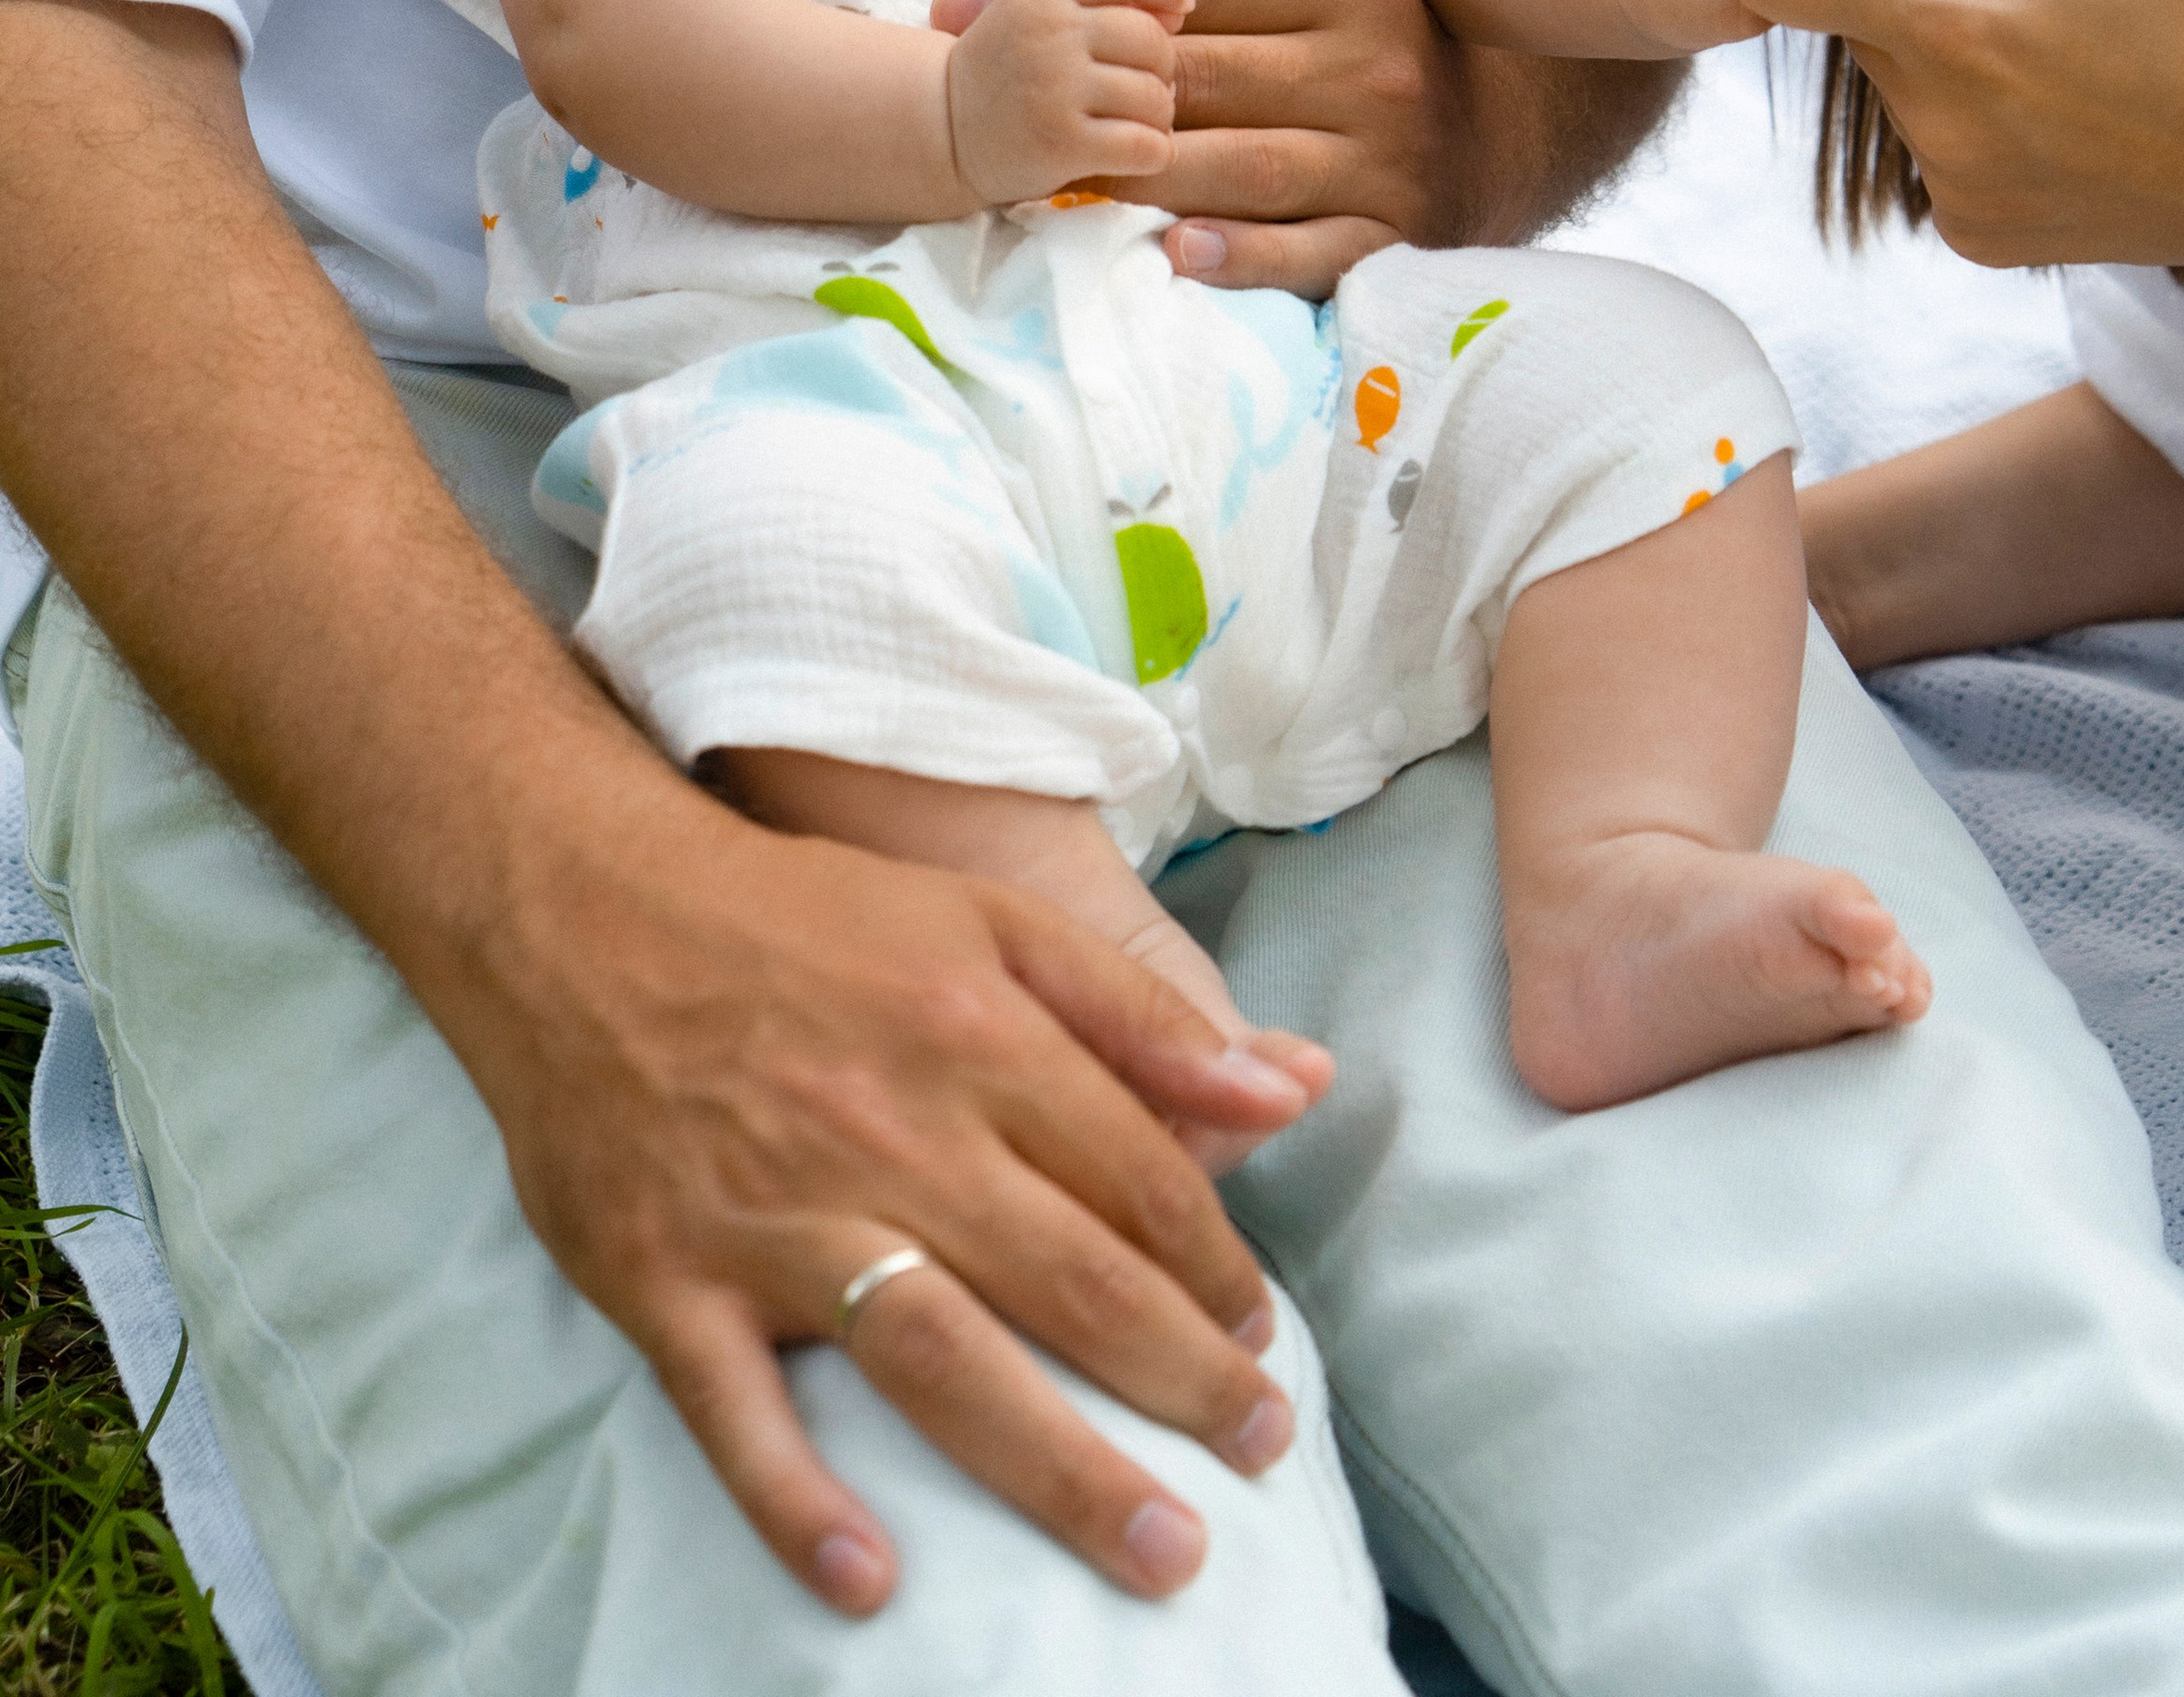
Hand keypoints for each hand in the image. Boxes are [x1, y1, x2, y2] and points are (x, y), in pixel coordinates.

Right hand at [468, 781, 1330, 1613]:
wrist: (587, 911)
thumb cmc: (805, 919)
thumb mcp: (988, 918)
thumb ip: (1138, 1009)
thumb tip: (1289, 1086)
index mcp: (976, 1036)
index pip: (1136, 1176)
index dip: (1215, 1265)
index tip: (1260, 1334)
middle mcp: (892, 1134)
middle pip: (1069, 1280)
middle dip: (1182, 1381)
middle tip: (1263, 1456)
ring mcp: (776, 1218)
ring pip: (941, 1361)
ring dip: (1056, 1467)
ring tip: (1157, 1549)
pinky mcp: (666, 1279)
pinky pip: (736, 1412)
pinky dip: (797, 1500)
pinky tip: (870, 1579)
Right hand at [937, 0, 1192, 208]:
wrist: (941, 131)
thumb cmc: (1004, 69)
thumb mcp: (1035, 9)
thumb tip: (1183, 1)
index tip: (1180, 9)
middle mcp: (1049, 34)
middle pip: (1152, 40)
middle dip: (1159, 68)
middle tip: (1137, 88)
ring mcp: (1054, 89)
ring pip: (1155, 96)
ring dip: (1157, 116)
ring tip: (1130, 123)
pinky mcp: (1062, 144)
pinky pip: (1147, 146)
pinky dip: (1154, 154)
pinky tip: (1134, 154)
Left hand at [940, 0, 1464, 296]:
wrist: (1503, 126)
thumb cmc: (1371, 24)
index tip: (975, 2)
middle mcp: (1372, 63)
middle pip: (1204, 75)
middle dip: (1085, 83)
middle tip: (990, 93)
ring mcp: (1385, 156)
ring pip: (1246, 164)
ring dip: (1147, 173)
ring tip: (1063, 176)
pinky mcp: (1391, 235)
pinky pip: (1309, 253)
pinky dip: (1241, 256)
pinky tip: (1176, 253)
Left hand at [1728, 0, 2183, 274]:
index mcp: (1954, 29)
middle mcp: (1934, 122)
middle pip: (1858, 15)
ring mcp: (1953, 191)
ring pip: (1904, 77)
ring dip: (1961, 44)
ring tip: (2077, 40)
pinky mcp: (1979, 237)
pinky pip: (1940, 145)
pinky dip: (1985, 116)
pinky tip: (2078, 109)